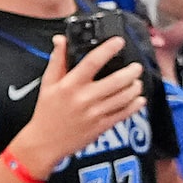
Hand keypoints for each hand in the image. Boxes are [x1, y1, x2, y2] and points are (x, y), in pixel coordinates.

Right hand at [15, 33, 143, 175]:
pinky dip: (135, 105)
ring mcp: (94, 114)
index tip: (119, 41)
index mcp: (70, 85)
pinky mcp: (101, 127)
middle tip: (136, 67)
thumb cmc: (46, 112)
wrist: (44, 143)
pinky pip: (123, 114)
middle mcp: (84, 98)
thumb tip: (61, 39)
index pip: (92, 62)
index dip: (108, 50)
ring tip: (136, 82)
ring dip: (135, 87)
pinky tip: (138, 99)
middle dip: (131, 71)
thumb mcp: (48, 83)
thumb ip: (57, 60)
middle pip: (116, 81)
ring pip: (123, 97)